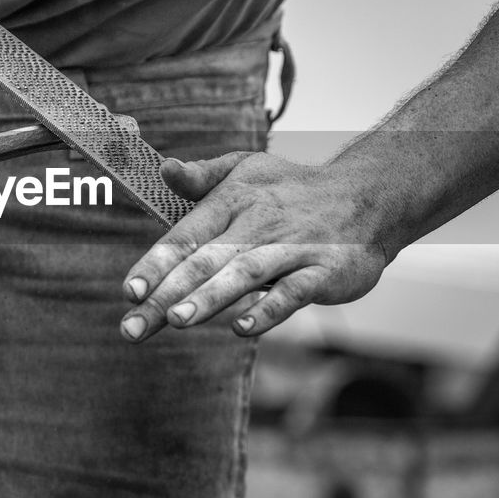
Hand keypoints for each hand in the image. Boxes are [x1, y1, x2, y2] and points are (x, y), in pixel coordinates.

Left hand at [119, 152, 388, 341]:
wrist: (369, 196)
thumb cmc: (293, 189)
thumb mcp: (246, 169)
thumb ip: (202, 177)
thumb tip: (164, 169)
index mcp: (233, 200)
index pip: (186, 235)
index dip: (156, 263)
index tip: (129, 291)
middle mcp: (259, 223)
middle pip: (207, 260)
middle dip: (168, 294)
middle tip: (134, 326)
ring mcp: (293, 248)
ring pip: (246, 273)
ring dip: (211, 297)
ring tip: (178, 320)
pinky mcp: (324, 271)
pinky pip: (293, 291)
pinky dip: (268, 310)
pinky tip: (242, 328)